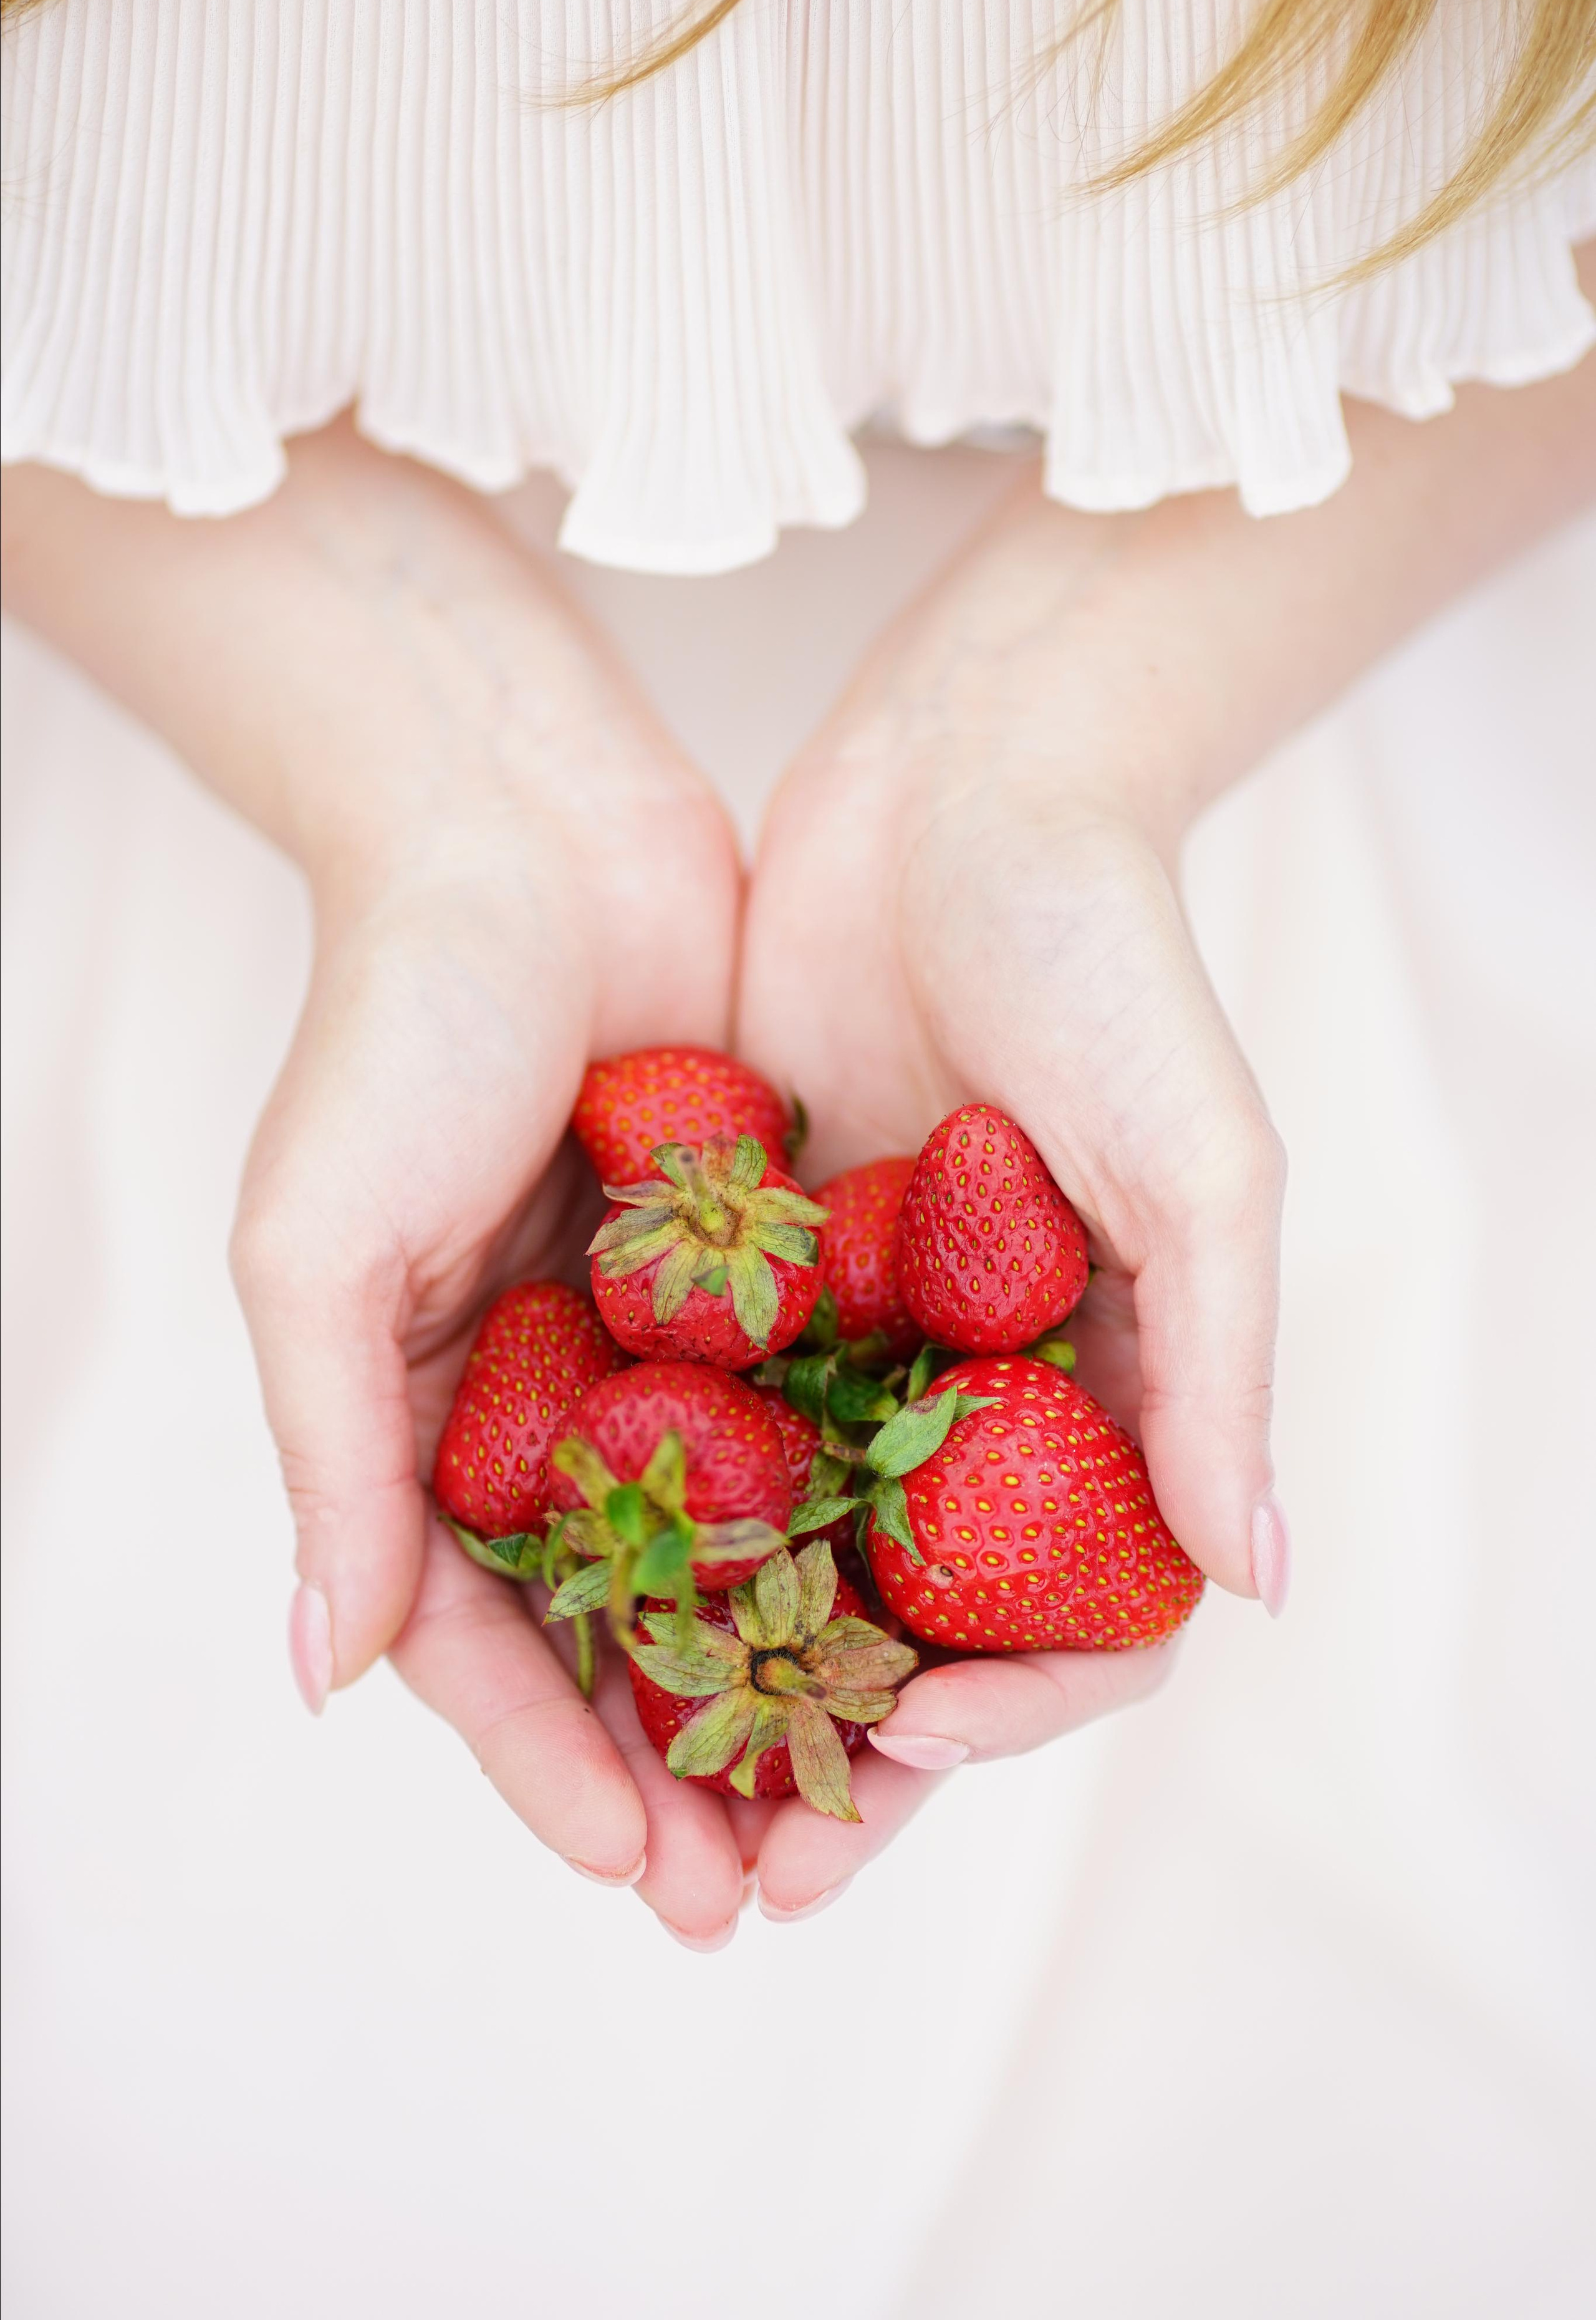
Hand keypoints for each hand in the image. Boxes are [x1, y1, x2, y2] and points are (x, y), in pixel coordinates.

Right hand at [4, 425, 786, 1939]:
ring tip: (869, 1809)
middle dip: (687, 1767)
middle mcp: (552, 1401)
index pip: (491, 1642)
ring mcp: (666, 1341)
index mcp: (428, 1420)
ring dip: (790, 1682)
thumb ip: (332, 1461)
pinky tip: (939, 1610)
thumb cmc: (392, 1029)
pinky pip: (822, 1420)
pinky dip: (866, 1518)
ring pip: (740, 1554)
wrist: (528, 826)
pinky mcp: (768, 1269)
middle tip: (765, 1897)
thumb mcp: (315, 1252)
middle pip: (627, 1630)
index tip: (642, 1876)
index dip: (555, 1769)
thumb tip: (322, 1676)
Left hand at [734, 482, 1287, 1913]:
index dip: (1009, 1706)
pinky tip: (573, 1610)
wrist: (966, 786)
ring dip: (726, 1690)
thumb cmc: (1116, 964)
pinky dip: (652, 1528)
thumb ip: (1221, 1373)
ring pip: (789, 1556)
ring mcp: (860, 1333)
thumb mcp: (1201, 1167)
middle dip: (841, 1760)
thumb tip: (1257, 1582)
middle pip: (912, 1620)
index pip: (1074, 1608)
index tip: (911, 1744)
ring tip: (641, 1804)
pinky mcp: (752, 1268)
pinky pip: (700, 1429)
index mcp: (1103, 1388)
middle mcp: (977, 1385)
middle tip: (743, 1886)